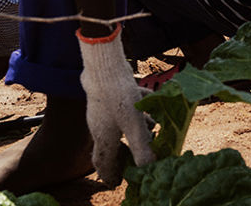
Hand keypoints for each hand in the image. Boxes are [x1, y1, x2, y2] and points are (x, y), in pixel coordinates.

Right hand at [78, 30, 154, 182]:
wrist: (104, 67)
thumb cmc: (118, 98)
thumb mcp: (134, 125)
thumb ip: (141, 148)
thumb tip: (148, 168)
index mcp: (103, 137)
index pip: (102, 162)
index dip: (109, 174)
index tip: (115, 182)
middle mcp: (99, 125)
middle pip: (109, 144)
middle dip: (123, 152)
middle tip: (133, 158)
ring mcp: (101, 109)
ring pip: (118, 123)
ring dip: (134, 127)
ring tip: (152, 125)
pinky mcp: (106, 94)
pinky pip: (123, 106)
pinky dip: (136, 107)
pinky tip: (150, 99)